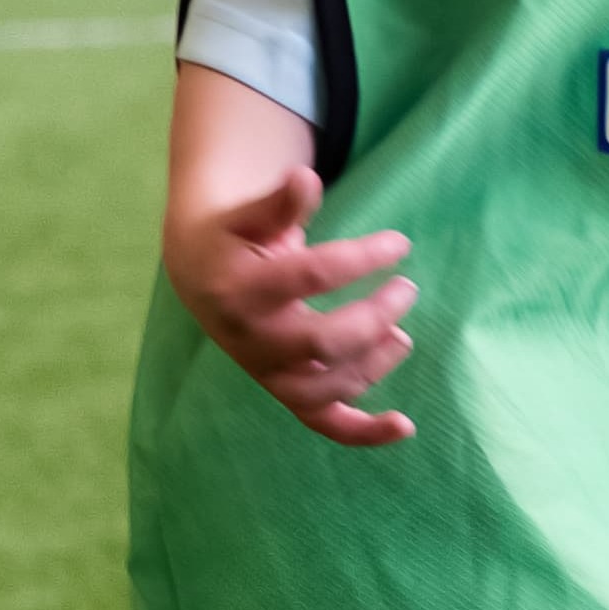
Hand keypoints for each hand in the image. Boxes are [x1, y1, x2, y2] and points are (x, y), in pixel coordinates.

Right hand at [164, 166, 415, 446]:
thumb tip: (306, 176)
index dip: (363, 258)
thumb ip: (280, 201)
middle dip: (376, 316)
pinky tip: (405, 426)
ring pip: (328, 388)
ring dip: (376, 365)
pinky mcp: (283, 392)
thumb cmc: (236, 236)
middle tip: (408, 288)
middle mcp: (251, 339)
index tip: (400, 243)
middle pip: (325, 342)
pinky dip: (363, 432)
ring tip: (403, 335)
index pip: (313, 276)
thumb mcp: (251, 213)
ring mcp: (267, 372)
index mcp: (241, 289)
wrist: (200, 275)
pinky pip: (322, 424)